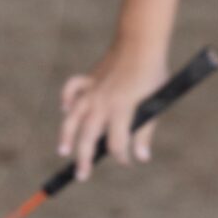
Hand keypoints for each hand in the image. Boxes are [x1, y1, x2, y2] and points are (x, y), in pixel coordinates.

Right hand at [57, 46, 169, 182]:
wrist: (140, 42)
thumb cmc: (151, 73)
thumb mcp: (154, 104)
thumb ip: (146, 131)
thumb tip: (142, 157)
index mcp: (121, 109)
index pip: (116, 144)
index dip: (122, 157)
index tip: (128, 161)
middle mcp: (102, 102)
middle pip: (89, 136)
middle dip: (84, 158)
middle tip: (81, 175)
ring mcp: (92, 90)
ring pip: (74, 116)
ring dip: (67, 134)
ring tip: (63, 151)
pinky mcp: (89, 79)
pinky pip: (72, 89)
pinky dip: (67, 99)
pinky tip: (66, 110)